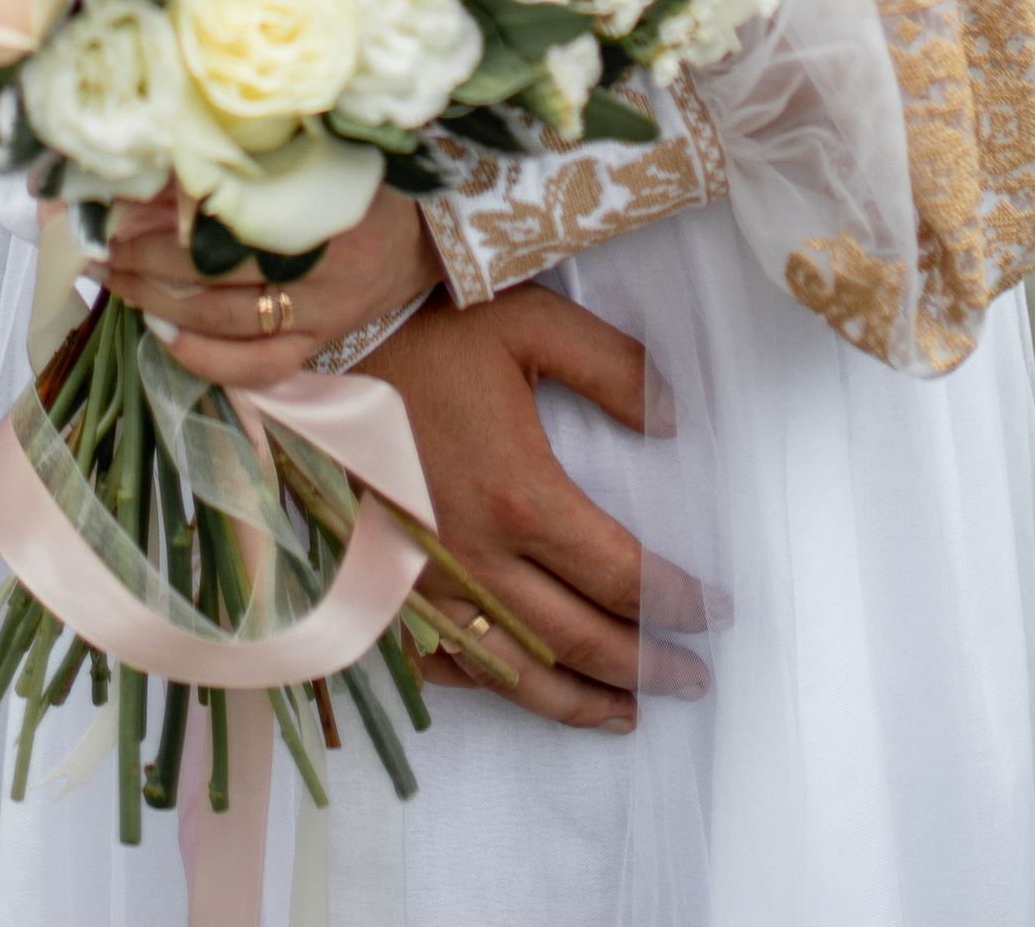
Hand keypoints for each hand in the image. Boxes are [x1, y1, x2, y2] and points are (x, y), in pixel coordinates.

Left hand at [100, 185, 437, 387]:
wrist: (434, 232)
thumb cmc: (366, 180)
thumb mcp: (320, 153)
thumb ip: (253, 160)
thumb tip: (163, 166)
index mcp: (327, 207)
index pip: (229, 220)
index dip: (165, 221)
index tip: (118, 213)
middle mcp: (326, 268)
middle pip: (217, 273)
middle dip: (147, 262)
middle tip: (101, 249)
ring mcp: (324, 314)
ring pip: (226, 321)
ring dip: (160, 303)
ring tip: (115, 282)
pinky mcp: (323, 345)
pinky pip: (259, 367)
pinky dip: (206, 359)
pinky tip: (164, 338)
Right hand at [365, 285, 709, 731]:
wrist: (320, 336)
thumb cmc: (428, 322)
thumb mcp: (533, 321)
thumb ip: (615, 368)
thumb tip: (672, 421)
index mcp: (520, 495)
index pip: (620, 574)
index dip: (675, 602)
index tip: (714, 612)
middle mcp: (474, 556)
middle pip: (576, 637)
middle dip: (643, 665)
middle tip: (690, 678)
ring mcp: (423, 579)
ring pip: (512, 667)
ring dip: (574, 699)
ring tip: (624, 712)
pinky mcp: (382, 580)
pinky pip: (441, 660)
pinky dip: (487, 684)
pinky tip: (519, 685)